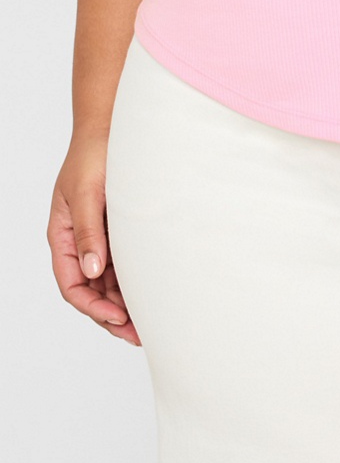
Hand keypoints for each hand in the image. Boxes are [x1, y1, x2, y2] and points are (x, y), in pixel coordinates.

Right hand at [48, 133, 141, 345]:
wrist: (113, 128)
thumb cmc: (93, 155)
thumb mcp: (86, 193)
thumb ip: (88, 232)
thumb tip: (92, 270)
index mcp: (62, 236)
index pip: (71, 283)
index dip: (92, 306)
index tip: (116, 318)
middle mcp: (80, 241)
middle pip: (92, 289)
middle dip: (111, 315)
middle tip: (138, 334)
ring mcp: (100, 237)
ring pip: (109, 281)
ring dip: (125, 302)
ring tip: (149, 322)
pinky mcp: (119, 230)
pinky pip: (124, 264)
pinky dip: (134, 281)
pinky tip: (153, 293)